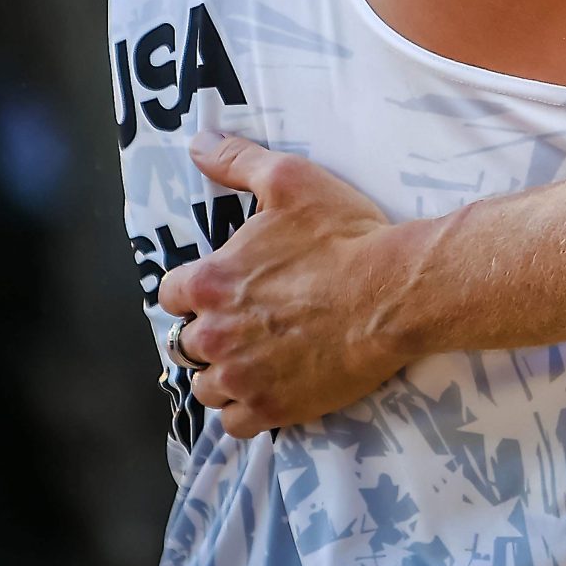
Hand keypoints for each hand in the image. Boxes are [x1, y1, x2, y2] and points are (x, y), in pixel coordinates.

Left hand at [156, 131, 412, 437]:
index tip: (221, 289)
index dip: (194, 291)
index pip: (169, 295)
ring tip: (255, 359)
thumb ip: (236, 161)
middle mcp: (215, 335)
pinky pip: (234, 423)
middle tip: (247, 323)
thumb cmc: (344, 236)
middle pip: (186, 345)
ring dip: (223, 374)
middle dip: (209, 334)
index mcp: (210, 282)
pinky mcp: (272, 409)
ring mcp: (242, 377)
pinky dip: (245, 409)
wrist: (395, 292)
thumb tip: (197, 142)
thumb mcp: (290, 181)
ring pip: (206, 387)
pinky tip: (267, 388)